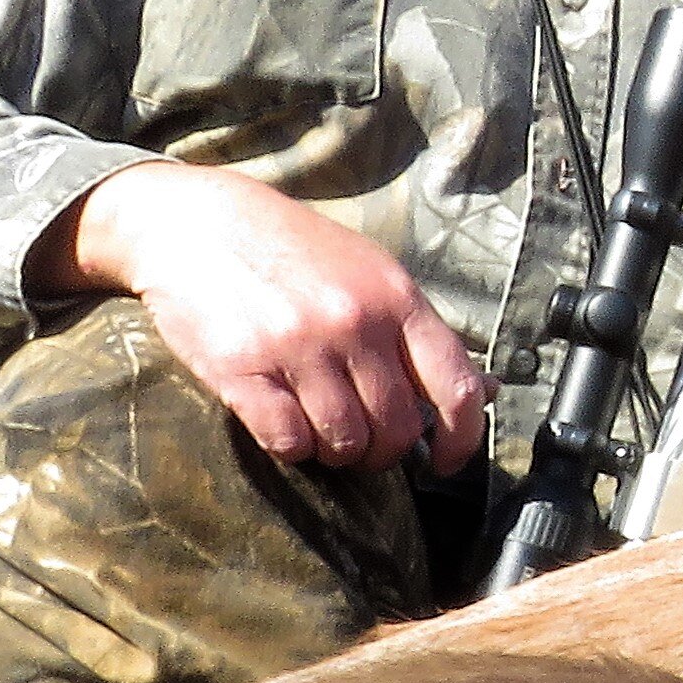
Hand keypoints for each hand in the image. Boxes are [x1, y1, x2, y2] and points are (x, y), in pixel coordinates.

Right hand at [32, 164, 490, 474]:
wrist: (193, 221)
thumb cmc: (291, 251)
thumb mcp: (370, 273)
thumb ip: (421, 334)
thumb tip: (489, 390)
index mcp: (397, 298)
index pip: (456, 387)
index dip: (462, 439)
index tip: (446, 462)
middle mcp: (354, 322)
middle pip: (397, 429)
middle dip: (383, 452)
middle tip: (361, 441)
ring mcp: (298, 345)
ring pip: (344, 442)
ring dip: (336, 452)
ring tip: (319, 429)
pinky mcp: (243, 368)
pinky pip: (287, 441)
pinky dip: (291, 446)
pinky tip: (284, 424)